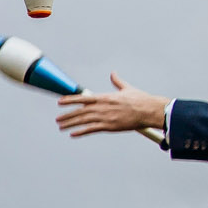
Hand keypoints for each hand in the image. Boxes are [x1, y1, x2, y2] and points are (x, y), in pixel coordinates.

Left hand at [55, 75, 169, 137]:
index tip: (60, 102)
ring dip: (71, 124)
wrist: (149, 110)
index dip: (70, 100)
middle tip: (57, 119)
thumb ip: (117, 82)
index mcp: (105, 97)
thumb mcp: (127, 88)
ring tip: (61, 127)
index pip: (83, 98)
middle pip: (80, 111)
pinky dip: (81, 132)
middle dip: (67, 115)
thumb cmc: (140, 100)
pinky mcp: (109, 126)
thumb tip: (113, 73)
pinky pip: (92, 129)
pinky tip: (73, 134)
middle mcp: (102, 106)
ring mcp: (105, 117)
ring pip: (83, 120)